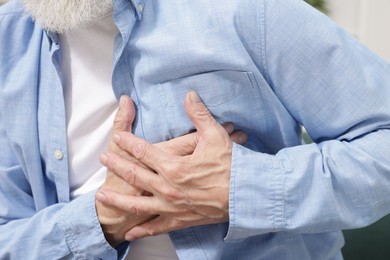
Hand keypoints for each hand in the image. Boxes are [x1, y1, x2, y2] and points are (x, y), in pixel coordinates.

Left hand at [97, 91, 246, 240]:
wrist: (246, 197)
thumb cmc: (231, 166)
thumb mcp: (215, 136)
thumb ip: (199, 115)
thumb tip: (189, 95)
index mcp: (173, 166)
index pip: (143, 151)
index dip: (128, 143)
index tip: (117, 138)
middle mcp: (166, 187)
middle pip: (134, 175)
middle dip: (116, 165)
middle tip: (103, 159)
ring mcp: (171, 206)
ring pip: (137, 204)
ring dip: (117, 199)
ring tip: (101, 195)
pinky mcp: (179, 220)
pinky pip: (156, 227)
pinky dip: (142, 230)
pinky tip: (130, 233)